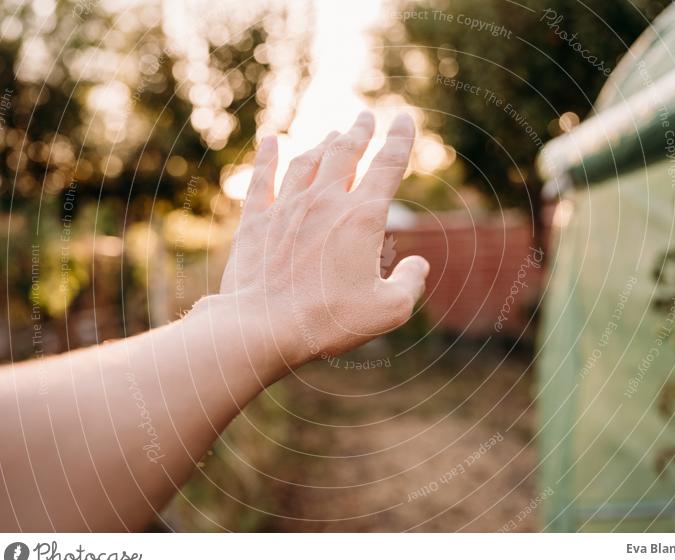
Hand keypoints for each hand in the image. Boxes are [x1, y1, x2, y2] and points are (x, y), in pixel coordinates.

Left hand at [208, 111, 428, 369]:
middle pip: (346, 152)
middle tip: (365, 117)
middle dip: (360, 131)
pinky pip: (262, 178)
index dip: (400, 139)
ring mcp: (287, 208)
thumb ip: (411, 283)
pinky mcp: (255, 221)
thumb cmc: (329, 322)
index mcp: (362, 217)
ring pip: (308, 161)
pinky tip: (270, 141)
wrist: (263, 328)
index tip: (405, 119)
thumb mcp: (389, 311)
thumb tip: (419, 265)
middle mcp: (325, 201)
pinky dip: (267, 156)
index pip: (388, 165)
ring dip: (323, 143)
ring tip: (333, 133)